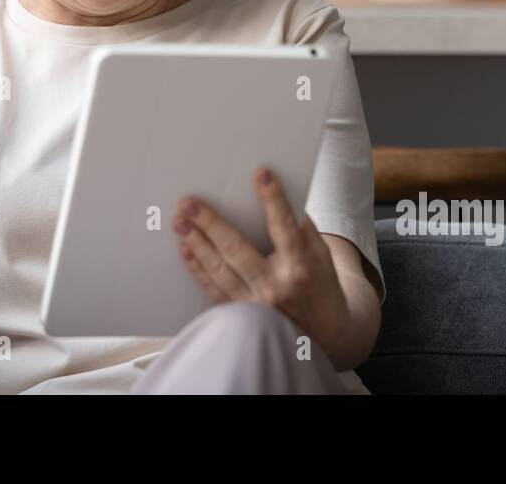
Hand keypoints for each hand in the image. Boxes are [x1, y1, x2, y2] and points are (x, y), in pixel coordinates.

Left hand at [173, 166, 350, 361]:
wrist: (325, 331)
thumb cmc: (321, 285)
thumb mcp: (321, 253)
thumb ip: (301, 226)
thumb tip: (279, 194)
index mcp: (300, 265)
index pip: (283, 226)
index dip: (273, 199)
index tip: (261, 174)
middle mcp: (276, 286)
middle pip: (237, 250)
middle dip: (211, 223)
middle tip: (190, 203)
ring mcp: (256, 304)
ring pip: (219, 270)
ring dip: (196, 244)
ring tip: (180, 222)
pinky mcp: (243, 315)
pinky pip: (214, 290)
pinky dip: (198, 269)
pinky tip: (186, 250)